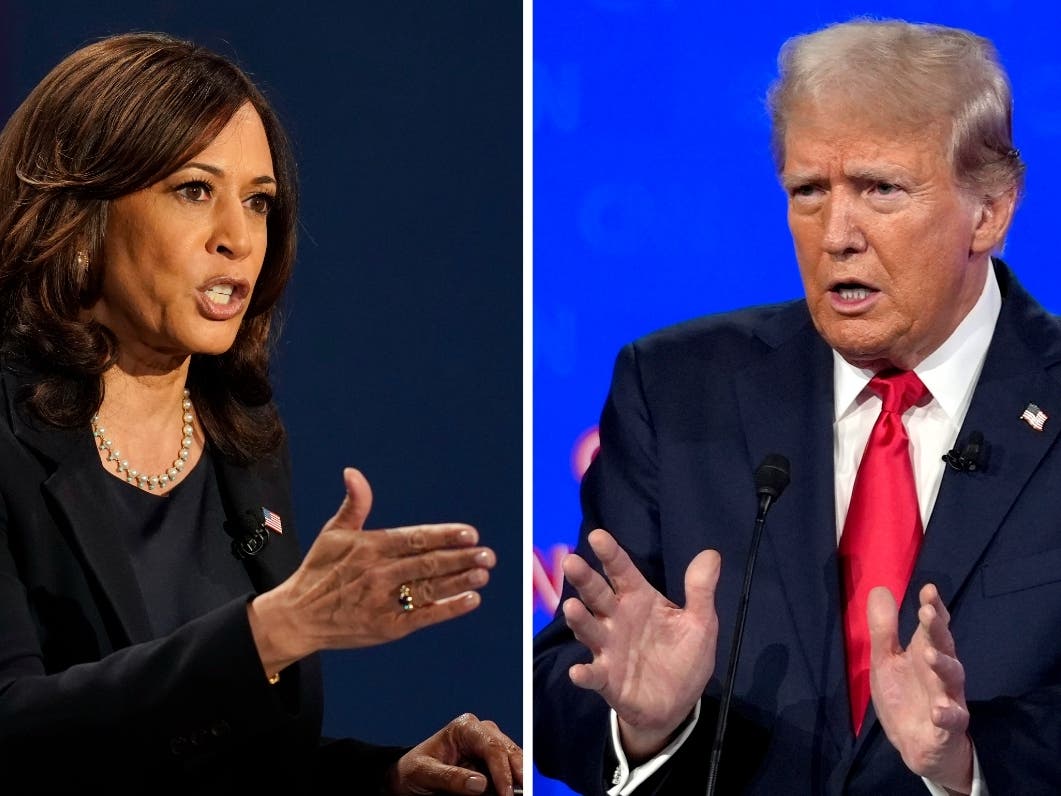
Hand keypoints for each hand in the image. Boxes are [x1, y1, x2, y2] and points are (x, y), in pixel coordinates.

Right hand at [248, 467, 494, 671]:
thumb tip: (353, 472)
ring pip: (429, 589)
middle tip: (487, 554)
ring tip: (483, 574)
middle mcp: (378, 573)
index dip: (444, 535)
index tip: (470, 533)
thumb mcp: (333, 533)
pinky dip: (448, 609)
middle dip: (461, 558)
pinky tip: (471, 600)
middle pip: (428, 564)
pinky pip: (424, 617)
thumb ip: (354, 504)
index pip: (415, 538)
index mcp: (370, 547)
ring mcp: (383, 601)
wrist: (296, 617)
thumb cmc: (318, 571)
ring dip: (460, 581)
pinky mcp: (386, 627)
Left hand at [386, 713, 522, 794]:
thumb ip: (450, 777)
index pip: (492, 747)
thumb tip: (480, 785)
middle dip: (518, 774)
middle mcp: (482, 733)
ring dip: (518, 779)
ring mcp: (490, 747)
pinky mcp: (492, 763)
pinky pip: (509, 771)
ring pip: (514, 760)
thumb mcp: (425, 773)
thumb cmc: (414, 769)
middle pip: (509, 751)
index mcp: (465, 727)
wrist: (410, 775)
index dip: (503, 771)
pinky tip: (513, 792)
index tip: (506, 795)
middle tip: (524, 794)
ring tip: (520, 794)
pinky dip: (513, 783)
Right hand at [562, 528, 720, 759]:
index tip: (597, 536)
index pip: (622, 571)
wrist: (677, 704)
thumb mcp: (700, 623)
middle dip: (584, 579)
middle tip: (572, 562)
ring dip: (579, 619)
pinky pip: (593, 674)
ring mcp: (608, 649)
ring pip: (589, 629)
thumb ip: (700, 590)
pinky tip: (578, 672)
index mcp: (638, 599)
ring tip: (572, 608)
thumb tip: (711, 554)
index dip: (610, 554)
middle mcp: (617, 619)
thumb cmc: (684, 656)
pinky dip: (584, 674)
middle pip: (597, 594)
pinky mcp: (607, 679)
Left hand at [868, 583, 972, 792]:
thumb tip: (880, 588)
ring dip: (943, 665)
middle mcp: (940, 672)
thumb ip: (883, 629)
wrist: (917, 746)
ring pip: (953, 678)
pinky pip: (953, 719)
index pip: (932, 626)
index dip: (933, 608)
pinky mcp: (949, 726)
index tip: (928, 589)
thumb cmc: (904, 697)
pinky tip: (939, 710)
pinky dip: (948, 714)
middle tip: (927, 612)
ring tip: (929, 654)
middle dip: (937, 629)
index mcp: (924, 653)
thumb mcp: (885, 661)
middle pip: (944, 645)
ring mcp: (948, 697)